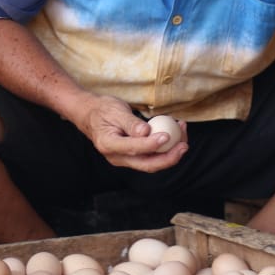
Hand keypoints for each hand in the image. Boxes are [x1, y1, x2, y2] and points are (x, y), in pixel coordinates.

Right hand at [71, 95, 187, 171]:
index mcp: (109, 145)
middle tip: (184, 145)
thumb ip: (131, 123)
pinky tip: (175, 136)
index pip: (134, 148)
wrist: (90, 115)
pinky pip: (150, 157)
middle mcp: (116, 157)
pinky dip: (164, 149)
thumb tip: (146, 132)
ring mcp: (124, 159)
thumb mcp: (116, 111)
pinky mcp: (132, 157)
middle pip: (147, 164)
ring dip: (170, 153)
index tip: (167, 135)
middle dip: (169, 158)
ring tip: (183, 134)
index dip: (152, 144)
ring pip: (151, 163)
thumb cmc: (103, 110)